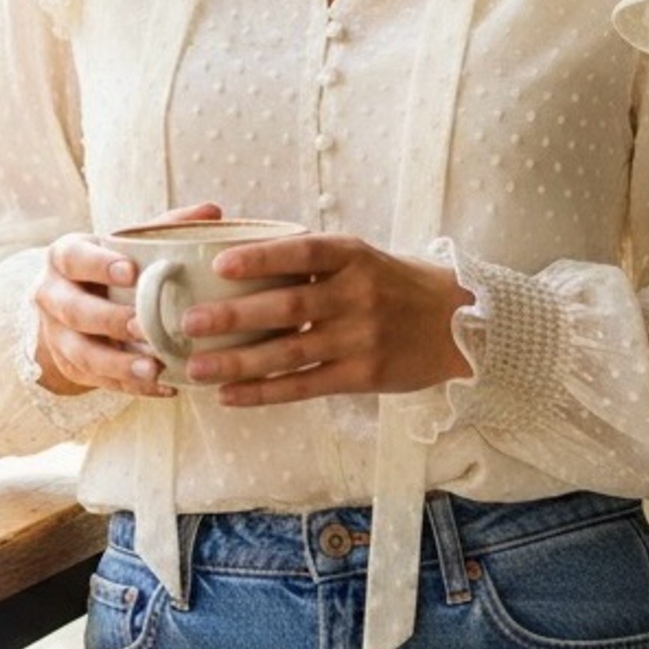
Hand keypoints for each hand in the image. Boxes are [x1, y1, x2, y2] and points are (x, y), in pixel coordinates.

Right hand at [33, 202, 223, 396]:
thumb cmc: (109, 266)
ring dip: (119, 364)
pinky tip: (165, 387)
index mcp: (65, 258)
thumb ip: (165, 228)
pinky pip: (100, 382)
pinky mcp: (73, 367)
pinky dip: (132, 387)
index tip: (131, 270)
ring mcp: (59, 336)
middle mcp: (53, 296)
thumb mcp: (126, 243)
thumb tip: (213, 211)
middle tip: (143, 324)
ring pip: (83, 354)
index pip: (75, 258)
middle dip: (109, 319)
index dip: (99, 265)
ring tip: (154, 368)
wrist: (70, 304)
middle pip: (75, 311)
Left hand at [178, 233, 474, 406]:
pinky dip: (264, 392)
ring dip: (238, 361)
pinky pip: (304, 386)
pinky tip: (230, 394)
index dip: (260, 258)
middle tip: (189, 323)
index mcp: (354, 256)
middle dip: (233, 317)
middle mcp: (358, 294)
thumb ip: (315, 262)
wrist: (459, 324)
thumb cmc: (398, 285)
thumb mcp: (364, 258)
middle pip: (287, 307)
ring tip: (197, 367)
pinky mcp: (364, 376)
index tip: (219, 265)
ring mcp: (361, 337)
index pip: (302, 254)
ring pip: (289, 352)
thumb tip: (243, 260)